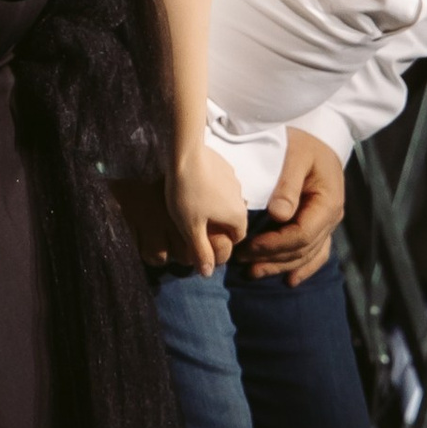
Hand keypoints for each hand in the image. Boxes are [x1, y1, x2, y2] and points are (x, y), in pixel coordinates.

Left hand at [165, 141, 248, 278]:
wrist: (185, 154)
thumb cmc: (187, 194)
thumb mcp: (191, 228)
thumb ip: (201, 251)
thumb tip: (207, 274)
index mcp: (238, 216)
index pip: (237, 237)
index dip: (221, 241)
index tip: (203, 238)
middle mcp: (241, 198)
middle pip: (232, 219)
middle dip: (217, 223)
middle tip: (194, 221)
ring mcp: (234, 179)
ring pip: (227, 200)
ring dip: (214, 204)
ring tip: (192, 202)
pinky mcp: (225, 165)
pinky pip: (221, 183)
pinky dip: (211, 188)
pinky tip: (194, 185)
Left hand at [248, 132, 345, 284]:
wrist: (320, 132)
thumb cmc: (303, 142)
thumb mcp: (296, 155)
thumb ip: (288, 185)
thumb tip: (279, 215)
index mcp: (328, 202)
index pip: (302, 234)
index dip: (275, 244)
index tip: (249, 245)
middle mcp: (332, 216)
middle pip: (303, 249)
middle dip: (272, 258)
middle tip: (242, 260)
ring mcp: (328, 222)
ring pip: (307, 255)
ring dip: (281, 266)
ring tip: (254, 272)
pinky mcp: (321, 223)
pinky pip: (316, 252)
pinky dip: (304, 267)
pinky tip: (290, 280)